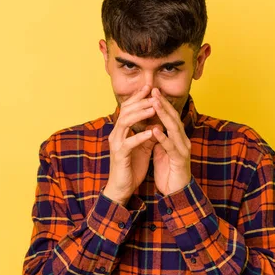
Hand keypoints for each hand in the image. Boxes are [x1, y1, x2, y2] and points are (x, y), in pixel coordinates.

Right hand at [104, 85, 156, 204]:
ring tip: (153, 108)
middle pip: (125, 111)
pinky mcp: (119, 155)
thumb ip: (148, 133)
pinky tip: (151, 132)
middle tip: (153, 93)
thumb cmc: (131, 167)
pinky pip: (128, 142)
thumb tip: (158, 120)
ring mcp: (116, 144)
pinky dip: (140, 136)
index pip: (128, 108)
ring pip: (125, 122)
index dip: (138, 97)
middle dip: (140, 101)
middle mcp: (116, 134)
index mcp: (121, 131)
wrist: (122, 188)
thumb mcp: (143, 147)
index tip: (150, 87)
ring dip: (140, 114)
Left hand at [149, 88, 191, 194]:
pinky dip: (163, 138)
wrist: (176, 193)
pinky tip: (155, 130)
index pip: (169, 117)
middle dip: (163, 104)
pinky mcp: (180, 161)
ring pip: (174, 129)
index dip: (161, 104)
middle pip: (173, 118)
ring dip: (164, 115)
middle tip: (154, 90)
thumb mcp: (162, 152)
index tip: (151, 92)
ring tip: (155, 103)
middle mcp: (182, 141)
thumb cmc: (169, 173)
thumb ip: (158, 139)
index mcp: (177, 138)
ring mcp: (183, 150)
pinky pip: (171, 147)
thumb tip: (151, 126)